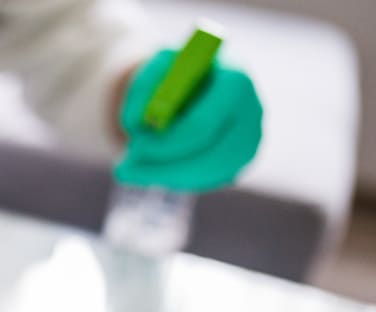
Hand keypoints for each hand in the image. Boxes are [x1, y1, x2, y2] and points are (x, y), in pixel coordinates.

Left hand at [115, 49, 262, 190]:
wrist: (199, 79)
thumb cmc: (177, 70)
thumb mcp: (155, 67)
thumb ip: (144, 88)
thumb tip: (135, 124)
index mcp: (236, 80)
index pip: (201, 126)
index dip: (164, 143)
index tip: (133, 145)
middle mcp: (252, 114)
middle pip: (209, 158)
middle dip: (162, 167)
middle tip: (123, 170)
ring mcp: (249, 141)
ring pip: (204, 174)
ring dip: (162, 174)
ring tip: (130, 167)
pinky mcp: (239, 162)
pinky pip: (206, 181)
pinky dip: (173, 177)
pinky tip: (152, 168)